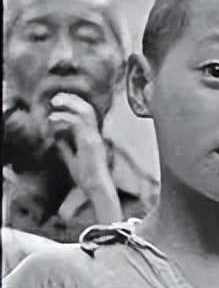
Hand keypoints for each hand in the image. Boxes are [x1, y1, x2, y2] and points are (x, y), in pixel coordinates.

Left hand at [46, 93, 120, 220]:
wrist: (97, 188)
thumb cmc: (87, 178)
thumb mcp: (72, 160)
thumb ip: (65, 148)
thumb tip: (55, 138)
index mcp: (93, 139)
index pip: (87, 115)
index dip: (74, 105)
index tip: (59, 102)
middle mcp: (95, 136)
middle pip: (87, 109)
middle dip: (71, 100)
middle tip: (55, 99)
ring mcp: (93, 138)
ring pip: (84, 113)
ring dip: (68, 105)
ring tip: (54, 104)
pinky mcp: (89, 142)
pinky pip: (76, 124)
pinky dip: (63, 119)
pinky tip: (53, 121)